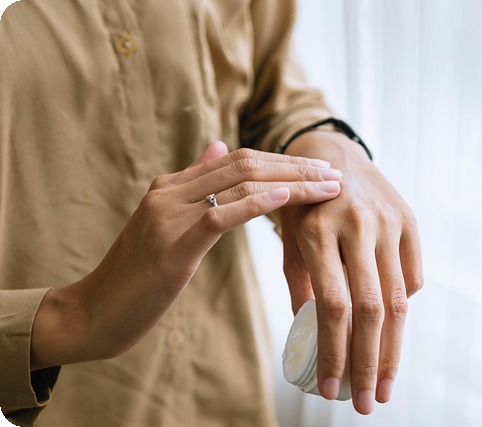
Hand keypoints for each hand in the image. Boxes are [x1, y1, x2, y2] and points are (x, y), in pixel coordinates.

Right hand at [30, 142, 342, 369]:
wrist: (94, 313)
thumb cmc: (137, 276)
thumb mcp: (167, 225)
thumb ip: (194, 187)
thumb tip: (219, 149)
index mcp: (171, 185)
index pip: (237, 160)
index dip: (282, 162)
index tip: (318, 171)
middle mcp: (170, 190)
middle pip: (245, 164)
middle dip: (295, 168)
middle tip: (335, 174)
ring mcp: (169, 213)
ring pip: (239, 183)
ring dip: (290, 183)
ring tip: (328, 188)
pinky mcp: (172, 243)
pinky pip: (222, 214)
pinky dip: (258, 203)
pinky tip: (287, 199)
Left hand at [279, 131, 422, 414]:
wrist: (331, 154)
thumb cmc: (301, 205)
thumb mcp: (289, 240)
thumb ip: (301, 285)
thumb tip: (309, 338)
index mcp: (317, 230)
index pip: (331, 306)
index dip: (333, 353)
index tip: (329, 389)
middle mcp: (357, 225)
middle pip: (370, 310)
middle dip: (368, 364)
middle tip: (365, 403)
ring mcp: (388, 222)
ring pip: (397, 300)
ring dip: (393, 350)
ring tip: (384, 386)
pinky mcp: (409, 221)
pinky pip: (412, 278)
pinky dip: (401, 309)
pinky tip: (390, 332)